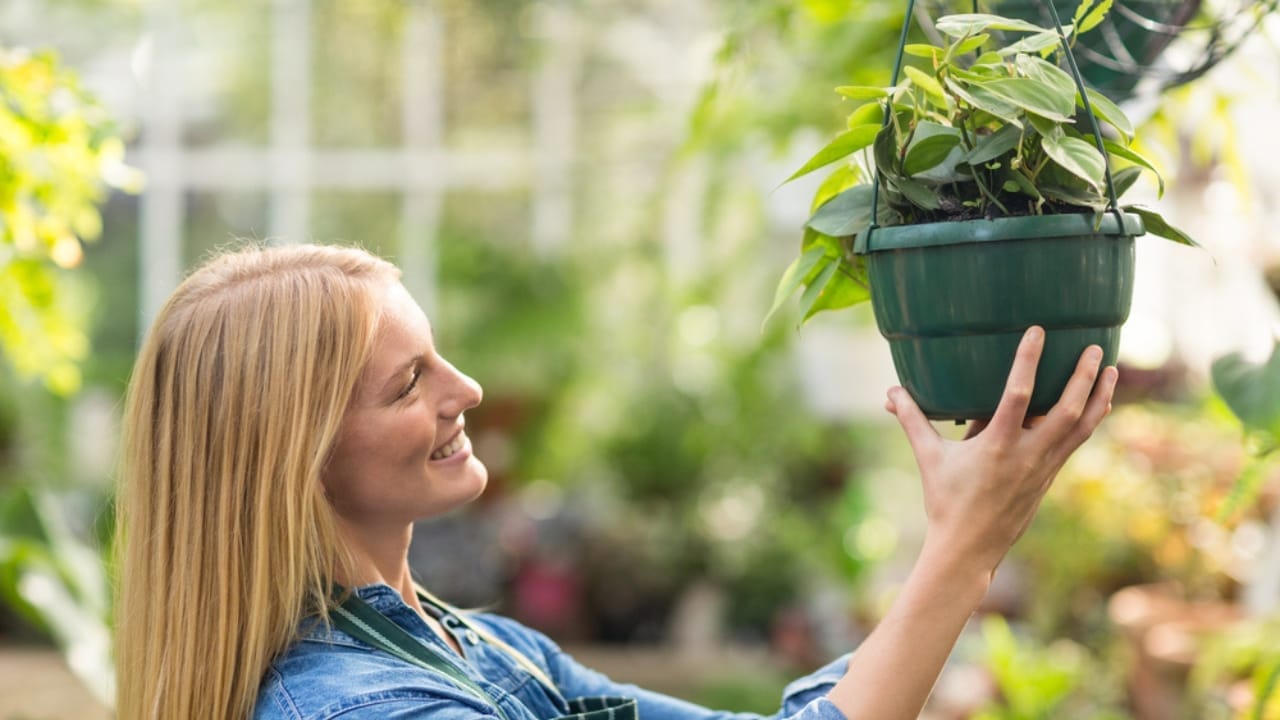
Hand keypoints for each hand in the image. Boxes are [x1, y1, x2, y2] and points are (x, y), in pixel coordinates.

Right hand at [884, 326, 1118, 580]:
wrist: (969, 548)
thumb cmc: (945, 501)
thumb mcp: (928, 458)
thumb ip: (912, 420)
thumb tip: (890, 392)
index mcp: (997, 446)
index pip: (1017, 396)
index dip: (1028, 361)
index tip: (1038, 332)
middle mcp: (1027, 455)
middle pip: (1066, 411)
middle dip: (1083, 377)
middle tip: (1096, 346)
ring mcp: (1043, 467)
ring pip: (1082, 427)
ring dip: (1099, 396)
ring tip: (1112, 368)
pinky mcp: (1049, 476)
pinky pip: (1077, 441)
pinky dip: (1091, 418)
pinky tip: (1100, 402)